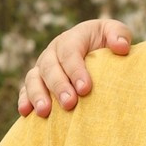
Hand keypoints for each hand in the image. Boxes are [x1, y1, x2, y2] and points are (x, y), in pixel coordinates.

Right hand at [17, 18, 133, 116]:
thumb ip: (119, 34)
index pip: (70, 52)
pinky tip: (26, 113)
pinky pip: (25, 90)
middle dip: (59, 86)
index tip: (86, 89)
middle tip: (70, 104)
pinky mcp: (36, 81)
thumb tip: (121, 47)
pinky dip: (24, 100)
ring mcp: (42, 67)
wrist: (95, 52)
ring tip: (45, 112)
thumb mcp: (115, 33)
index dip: (76, 70)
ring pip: (33, 79)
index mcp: (72, 38)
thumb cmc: (107, 43)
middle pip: (50, 67)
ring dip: (37, 95)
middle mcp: (53, 52)